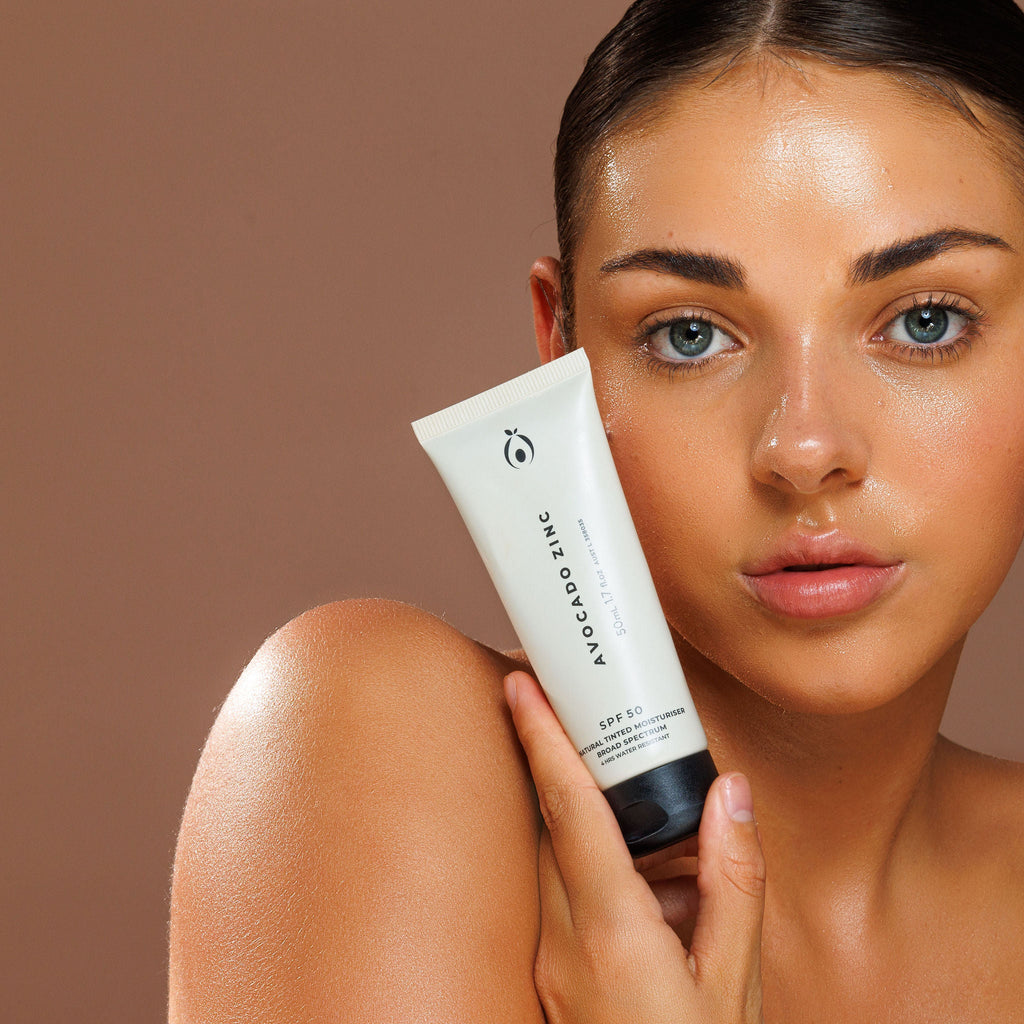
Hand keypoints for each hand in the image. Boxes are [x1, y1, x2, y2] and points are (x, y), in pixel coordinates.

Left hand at [504, 669, 764, 1023]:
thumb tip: (731, 790)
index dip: (542, 740)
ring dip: (575, 817)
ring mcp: (546, 958)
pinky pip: (555, 895)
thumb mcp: (737, 983)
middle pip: (548, 824)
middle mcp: (563, 938)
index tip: (519, 685)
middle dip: (551, 760)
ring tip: (625, 805)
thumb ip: (736, 879)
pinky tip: (637, 881)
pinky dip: (583, 865)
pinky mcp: (547, 973)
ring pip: (548, 859)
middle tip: (566, 705)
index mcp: (613, 931)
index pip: (568, 811)